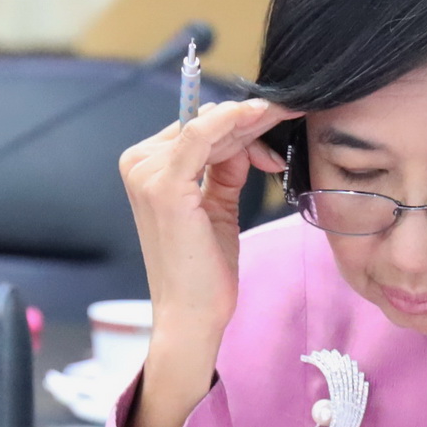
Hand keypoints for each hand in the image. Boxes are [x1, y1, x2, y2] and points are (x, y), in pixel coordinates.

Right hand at [117, 98, 296, 426]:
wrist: (191, 315)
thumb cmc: (202, 270)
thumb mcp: (217, 207)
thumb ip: (224, 169)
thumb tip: (247, 139)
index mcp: (144, 168)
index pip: (195, 127)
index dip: (239, 121)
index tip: (278, 117)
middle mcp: (137, 164)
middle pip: (203, 122)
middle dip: (250, 119)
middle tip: (289, 112)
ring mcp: (146, 173)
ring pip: (207, 125)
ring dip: (250, 119)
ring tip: (284, 118)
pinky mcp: (163, 184)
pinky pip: (202, 135)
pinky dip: (233, 122)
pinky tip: (262, 117)